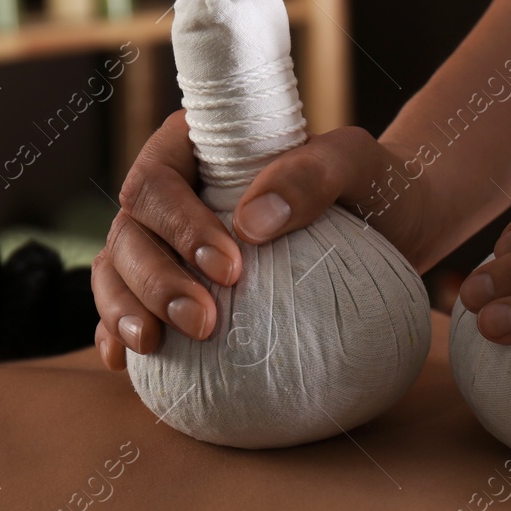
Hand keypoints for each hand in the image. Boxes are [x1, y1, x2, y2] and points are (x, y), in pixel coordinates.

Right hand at [92, 111, 440, 368]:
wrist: (393, 224)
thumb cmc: (371, 183)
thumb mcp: (356, 163)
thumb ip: (312, 174)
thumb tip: (251, 221)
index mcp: (199, 148)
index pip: (158, 180)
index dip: (179, 226)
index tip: (231, 269)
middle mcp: (174, 192)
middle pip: (130, 231)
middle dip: (155, 280)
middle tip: (203, 323)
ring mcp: (169, 241)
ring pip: (118, 268)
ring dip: (125, 309)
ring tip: (152, 345)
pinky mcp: (179, 285)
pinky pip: (129, 305)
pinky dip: (118, 332)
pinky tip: (125, 361)